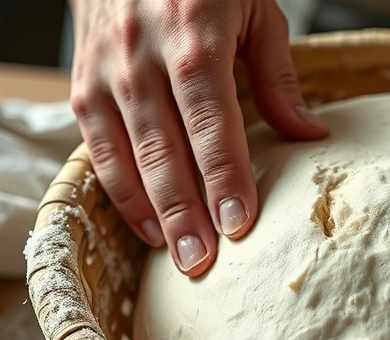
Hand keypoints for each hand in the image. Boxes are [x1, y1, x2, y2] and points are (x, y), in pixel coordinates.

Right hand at [69, 0, 327, 275]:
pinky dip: (120, 191)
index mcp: (195, 35)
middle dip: (186, 212)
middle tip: (204, 263)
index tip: (240, 225)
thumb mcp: (255, 8)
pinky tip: (146, 226)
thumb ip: (277, 75)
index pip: (212, 120)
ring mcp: (106, 70)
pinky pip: (97, 148)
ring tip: (179, 258)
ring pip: (127, 155)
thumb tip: (308, 135)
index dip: (224, 176)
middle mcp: (143, 55)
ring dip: (153, 213)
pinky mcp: (82, 82)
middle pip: (165, 148)